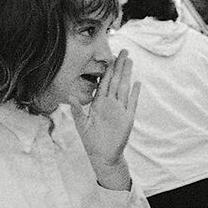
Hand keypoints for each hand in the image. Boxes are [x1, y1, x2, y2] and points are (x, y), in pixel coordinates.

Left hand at [76, 49, 139, 183]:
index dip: (107, 70)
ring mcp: (120, 110)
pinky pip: (132, 104)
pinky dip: (135, 94)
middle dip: (119, 66)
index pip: (104, 82)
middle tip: (124, 51)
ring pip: (124, 88)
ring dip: (127, 74)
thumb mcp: (82, 125)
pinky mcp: (127, 119)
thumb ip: (78, 110)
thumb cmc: (91, 141)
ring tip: (130, 61)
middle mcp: (110, 104)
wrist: (103, 156)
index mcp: (99, 103)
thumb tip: (70, 96)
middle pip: (116, 81)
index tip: (109, 57)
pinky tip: (137, 83)